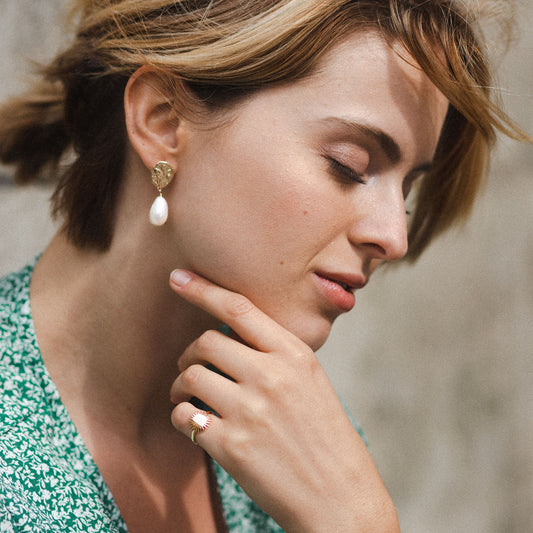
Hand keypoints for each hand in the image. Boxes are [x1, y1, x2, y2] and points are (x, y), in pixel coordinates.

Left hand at [169, 270, 398, 532]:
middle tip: (190, 368)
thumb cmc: (324, 435)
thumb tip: (226, 336)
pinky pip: (186, 417)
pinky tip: (194, 423)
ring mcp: (251, 411)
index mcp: (294, 354)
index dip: (203, 289)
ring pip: (190, 376)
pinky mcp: (232, 446)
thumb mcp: (310, 381)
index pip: (239, 308)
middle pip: (206, 342)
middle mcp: (272, 376)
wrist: (340, 496)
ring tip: (188, 397)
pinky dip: (182, 416)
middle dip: (189, 353)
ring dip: (180, 386)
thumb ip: (274, 354)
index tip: (177, 278)